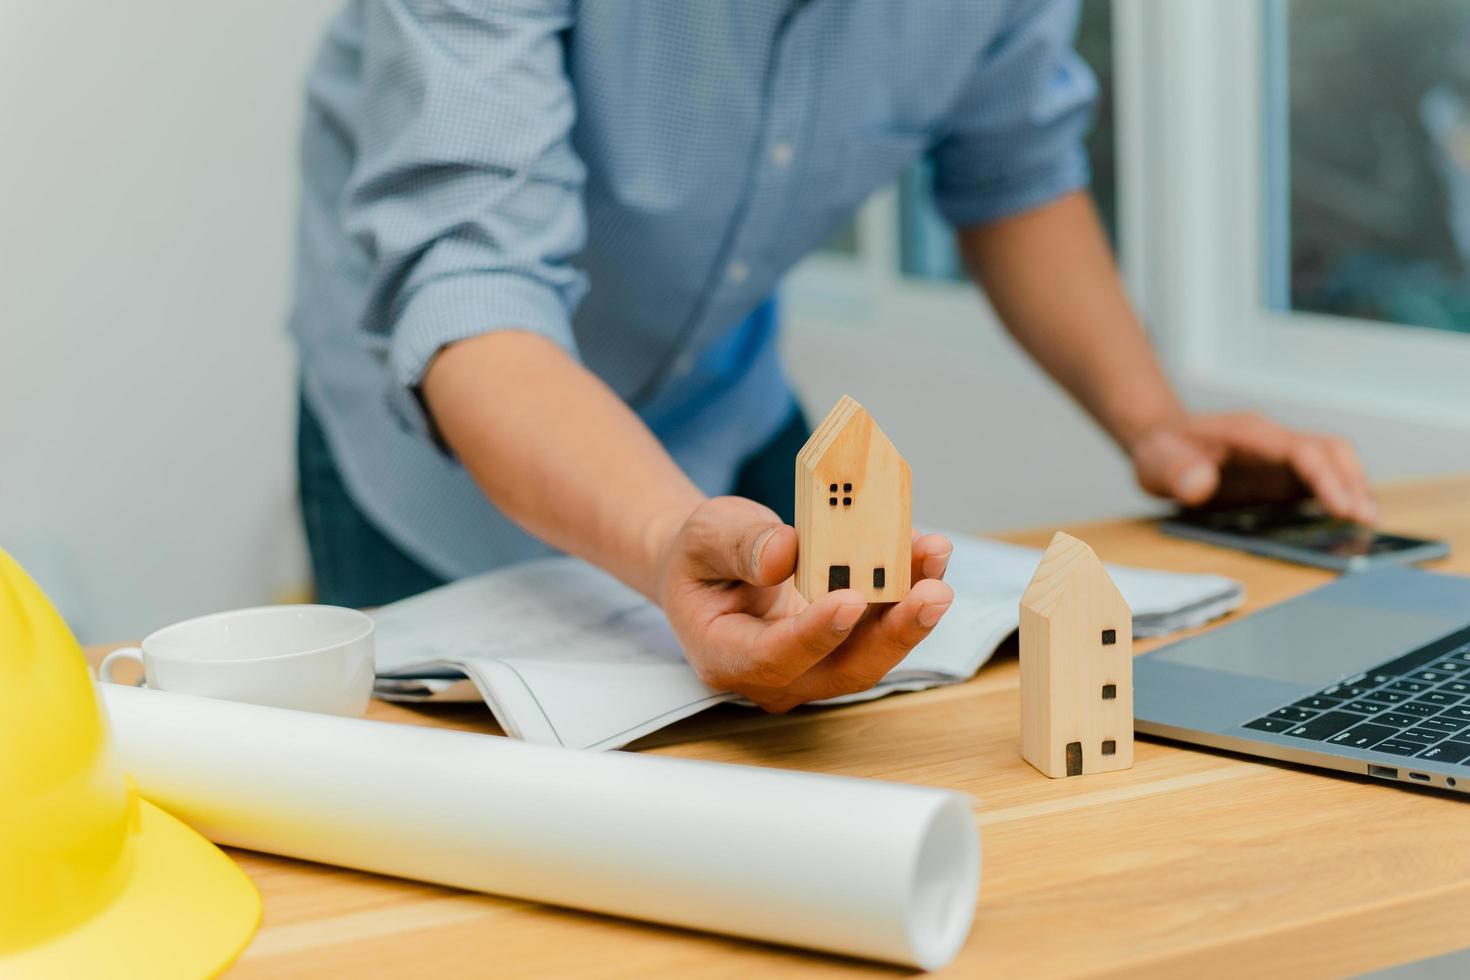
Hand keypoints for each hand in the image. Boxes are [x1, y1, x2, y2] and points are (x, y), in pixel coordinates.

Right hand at [656, 496, 954, 712]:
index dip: (816, 633)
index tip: (851, 599)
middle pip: (843, 669)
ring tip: (935, 555)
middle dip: (894, 632)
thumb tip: (786, 554)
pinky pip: (883, 626)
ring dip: (912, 607)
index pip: (774, 656)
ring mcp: (815, 666)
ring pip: (873, 650)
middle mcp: (776, 675)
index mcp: (725, 655)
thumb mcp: (705, 535)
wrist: (714, 567)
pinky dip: (909, 589)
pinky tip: (926, 553)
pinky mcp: (846, 646)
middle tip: (933, 592)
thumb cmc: (703, 556)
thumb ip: (739, 546)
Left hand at [1129, 412, 1375, 522]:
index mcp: (1251, 434)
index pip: (1301, 451)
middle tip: (1365, 522)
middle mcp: (1274, 442)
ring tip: (1366, 526)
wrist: (1160, 441)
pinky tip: (1343, 527)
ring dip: (1352, 491)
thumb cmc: (1161, 449)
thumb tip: (1201, 484)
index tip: (1342, 508)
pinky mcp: (1280, 476)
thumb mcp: (1157, 460)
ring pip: (1332, 465)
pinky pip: (1317, 484)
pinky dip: (1336, 501)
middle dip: (1352, 483)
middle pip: (1330, 452)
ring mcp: (1281, 459)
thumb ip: (1176, 471)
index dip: (1327, 478)